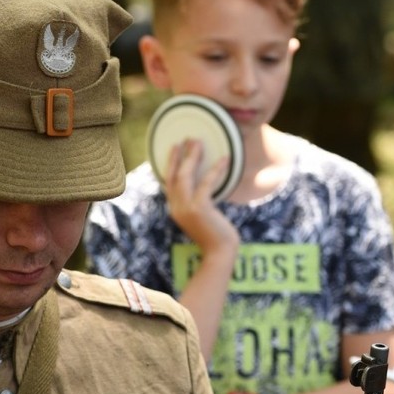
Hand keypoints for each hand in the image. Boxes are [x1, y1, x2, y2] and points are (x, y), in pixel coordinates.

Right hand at [162, 139, 239, 254]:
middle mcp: (176, 208)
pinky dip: (215, 170)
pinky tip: (224, 159)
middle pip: (173, 176)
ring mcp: (186, 208)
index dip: (170, 164)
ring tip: (198, 143)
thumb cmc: (215, 237)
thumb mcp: (202, 218)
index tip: (175, 149)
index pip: (169, 183)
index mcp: (175, 210)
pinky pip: (206, 183)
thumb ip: (198, 204)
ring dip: (192, 157)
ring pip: (185, 176)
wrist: (219, 254)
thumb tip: (205, 187)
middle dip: (178, 156)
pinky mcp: (199, 209)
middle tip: (186, 139)